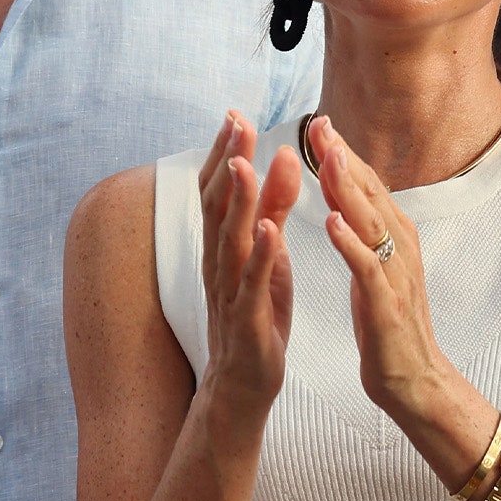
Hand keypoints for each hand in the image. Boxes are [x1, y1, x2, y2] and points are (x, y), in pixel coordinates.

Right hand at [197, 113, 301, 425]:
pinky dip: (259, 255)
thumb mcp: (268, 256)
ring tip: (247, 163)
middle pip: (217, 204)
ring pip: (230, 239)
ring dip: (238, 199)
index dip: (224, 152)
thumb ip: (274, 211)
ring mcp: (230, 291)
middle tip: (238, 121)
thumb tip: (284, 162)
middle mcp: (219, 262)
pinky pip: (251, 284)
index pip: (217, 189)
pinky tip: (268, 229)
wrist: (242, 386)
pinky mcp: (249, 320)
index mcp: (223, 245)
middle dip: (228, 160)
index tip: (234, 114)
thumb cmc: (256, 316)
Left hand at [307, 116, 446, 415]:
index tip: (320, 122)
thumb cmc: (387, 318)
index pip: (367, 184)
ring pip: (372, 222)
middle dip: (344, 158)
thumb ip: (361, 223)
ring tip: (326, 159)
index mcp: (394, 235)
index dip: (343, 152)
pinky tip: (331, 222)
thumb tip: (342, 180)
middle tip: (321, 125)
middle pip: (371, 193)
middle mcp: (400, 247)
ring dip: (349, 189)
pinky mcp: (387, 305)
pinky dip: (351, 243)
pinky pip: (368, 268)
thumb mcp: (373, 262)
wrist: (414, 380)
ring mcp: (396, 275)